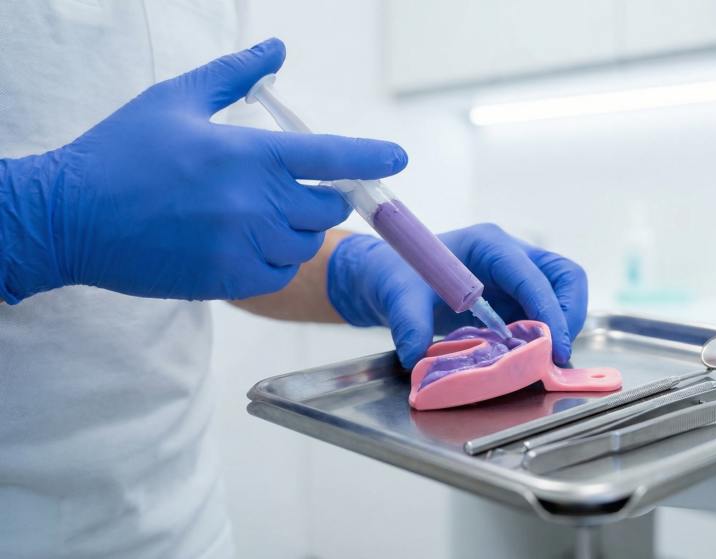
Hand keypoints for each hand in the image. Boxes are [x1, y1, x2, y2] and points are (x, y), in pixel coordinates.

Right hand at [0, 38, 406, 303]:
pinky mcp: (229, 280)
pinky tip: (244, 243)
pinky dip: (275, 260)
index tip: (398, 158)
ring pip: (307, 243)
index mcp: (248, 153)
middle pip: (328, 206)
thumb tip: (277, 49)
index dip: (371, 157)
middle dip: (321, 196)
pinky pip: (281, 273)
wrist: (70, 216)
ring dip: (296, 229)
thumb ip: (235, 75)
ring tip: (259, 214)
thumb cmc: (123, 152)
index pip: (331, 156)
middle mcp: (254, 201)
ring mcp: (243, 245)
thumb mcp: (176, 99)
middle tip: (293, 187)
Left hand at [327, 223, 587, 367]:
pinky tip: (528, 358)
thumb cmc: (397, 274)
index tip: (555, 346)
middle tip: (558, 353)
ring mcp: (516, 276)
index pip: (533, 275)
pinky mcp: (514, 297)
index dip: (550, 310)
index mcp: (488, 246)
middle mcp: (510, 256)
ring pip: (562, 293)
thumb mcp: (398, 295)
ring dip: (561, 326)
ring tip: (544, 359)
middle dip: (569, 314)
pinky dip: (544, 336)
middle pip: (565, 276)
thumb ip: (408, 321)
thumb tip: (416, 356)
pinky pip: (544, 313)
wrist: (389, 276)